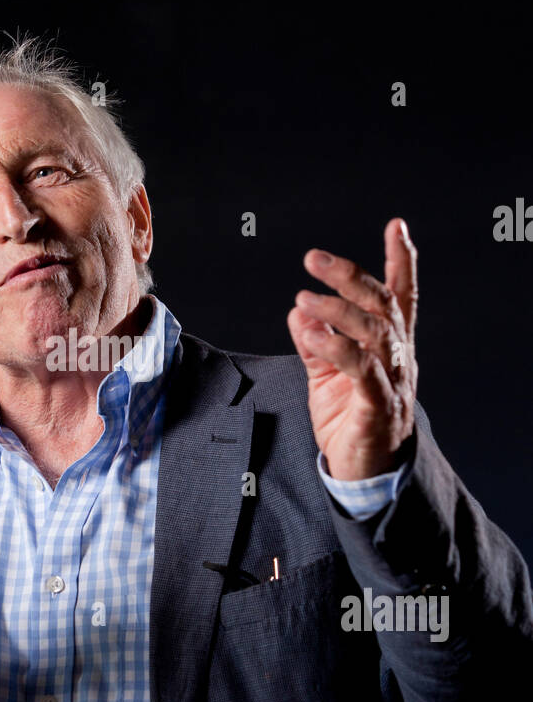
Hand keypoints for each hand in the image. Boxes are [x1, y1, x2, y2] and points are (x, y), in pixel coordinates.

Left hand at [286, 218, 418, 480]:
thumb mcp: (325, 376)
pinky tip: (310, 334)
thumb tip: (299, 310)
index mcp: (390, 347)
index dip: (401, 260)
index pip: (400, 296)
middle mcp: (397, 358)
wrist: (365, 475)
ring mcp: (391, 382)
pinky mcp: (377, 407)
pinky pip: (361, 370)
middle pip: (382, 305)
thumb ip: (314, 343)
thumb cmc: (349, 420)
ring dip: (338, 309)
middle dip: (350, 275)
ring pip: (374, 332)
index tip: (396, 225)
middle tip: (313, 258)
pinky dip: (335, 348)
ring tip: (304, 297)